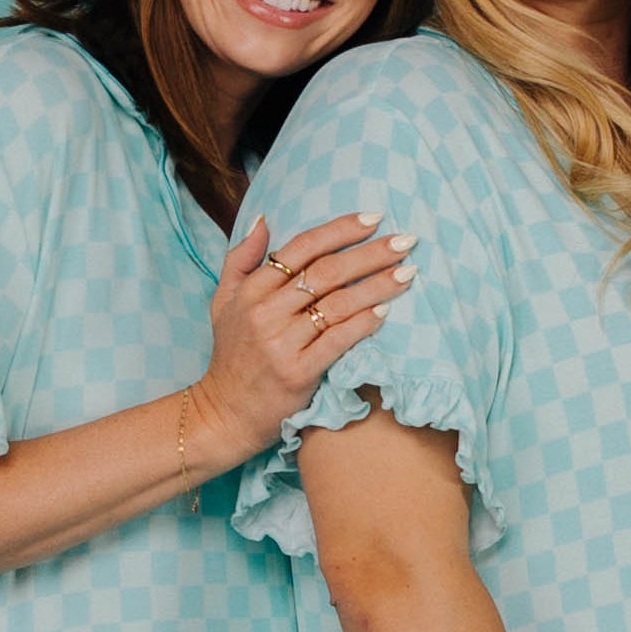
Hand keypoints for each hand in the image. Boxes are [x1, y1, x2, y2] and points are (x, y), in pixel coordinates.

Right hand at [187, 214, 416, 460]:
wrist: (224, 412)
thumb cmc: (232, 354)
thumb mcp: (223, 301)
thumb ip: (241, 259)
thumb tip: (263, 219)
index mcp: (251, 290)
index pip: (301, 248)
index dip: (340, 230)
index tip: (374, 218)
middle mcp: (264, 312)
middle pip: (326, 272)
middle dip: (370, 253)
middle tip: (406, 240)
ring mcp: (281, 343)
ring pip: (338, 304)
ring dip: (377, 285)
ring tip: (408, 272)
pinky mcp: (298, 372)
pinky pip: (338, 341)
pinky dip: (364, 323)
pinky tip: (387, 310)